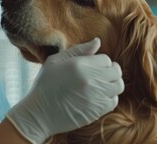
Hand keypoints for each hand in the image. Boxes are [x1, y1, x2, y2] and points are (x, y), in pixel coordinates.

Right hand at [6, 38, 123, 143]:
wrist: (38, 114)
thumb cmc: (44, 85)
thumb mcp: (55, 61)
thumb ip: (78, 50)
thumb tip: (97, 41)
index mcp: (79, 65)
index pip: (106, 59)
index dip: (99, 62)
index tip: (91, 67)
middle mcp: (90, 79)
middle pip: (116, 71)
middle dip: (109, 71)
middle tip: (98, 75)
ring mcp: (96, 95)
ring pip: (118, 85)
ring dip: (111, 84)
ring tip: (99, 85)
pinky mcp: (97, 110)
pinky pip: (114, 100)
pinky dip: (109, 97)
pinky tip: (96, 97)